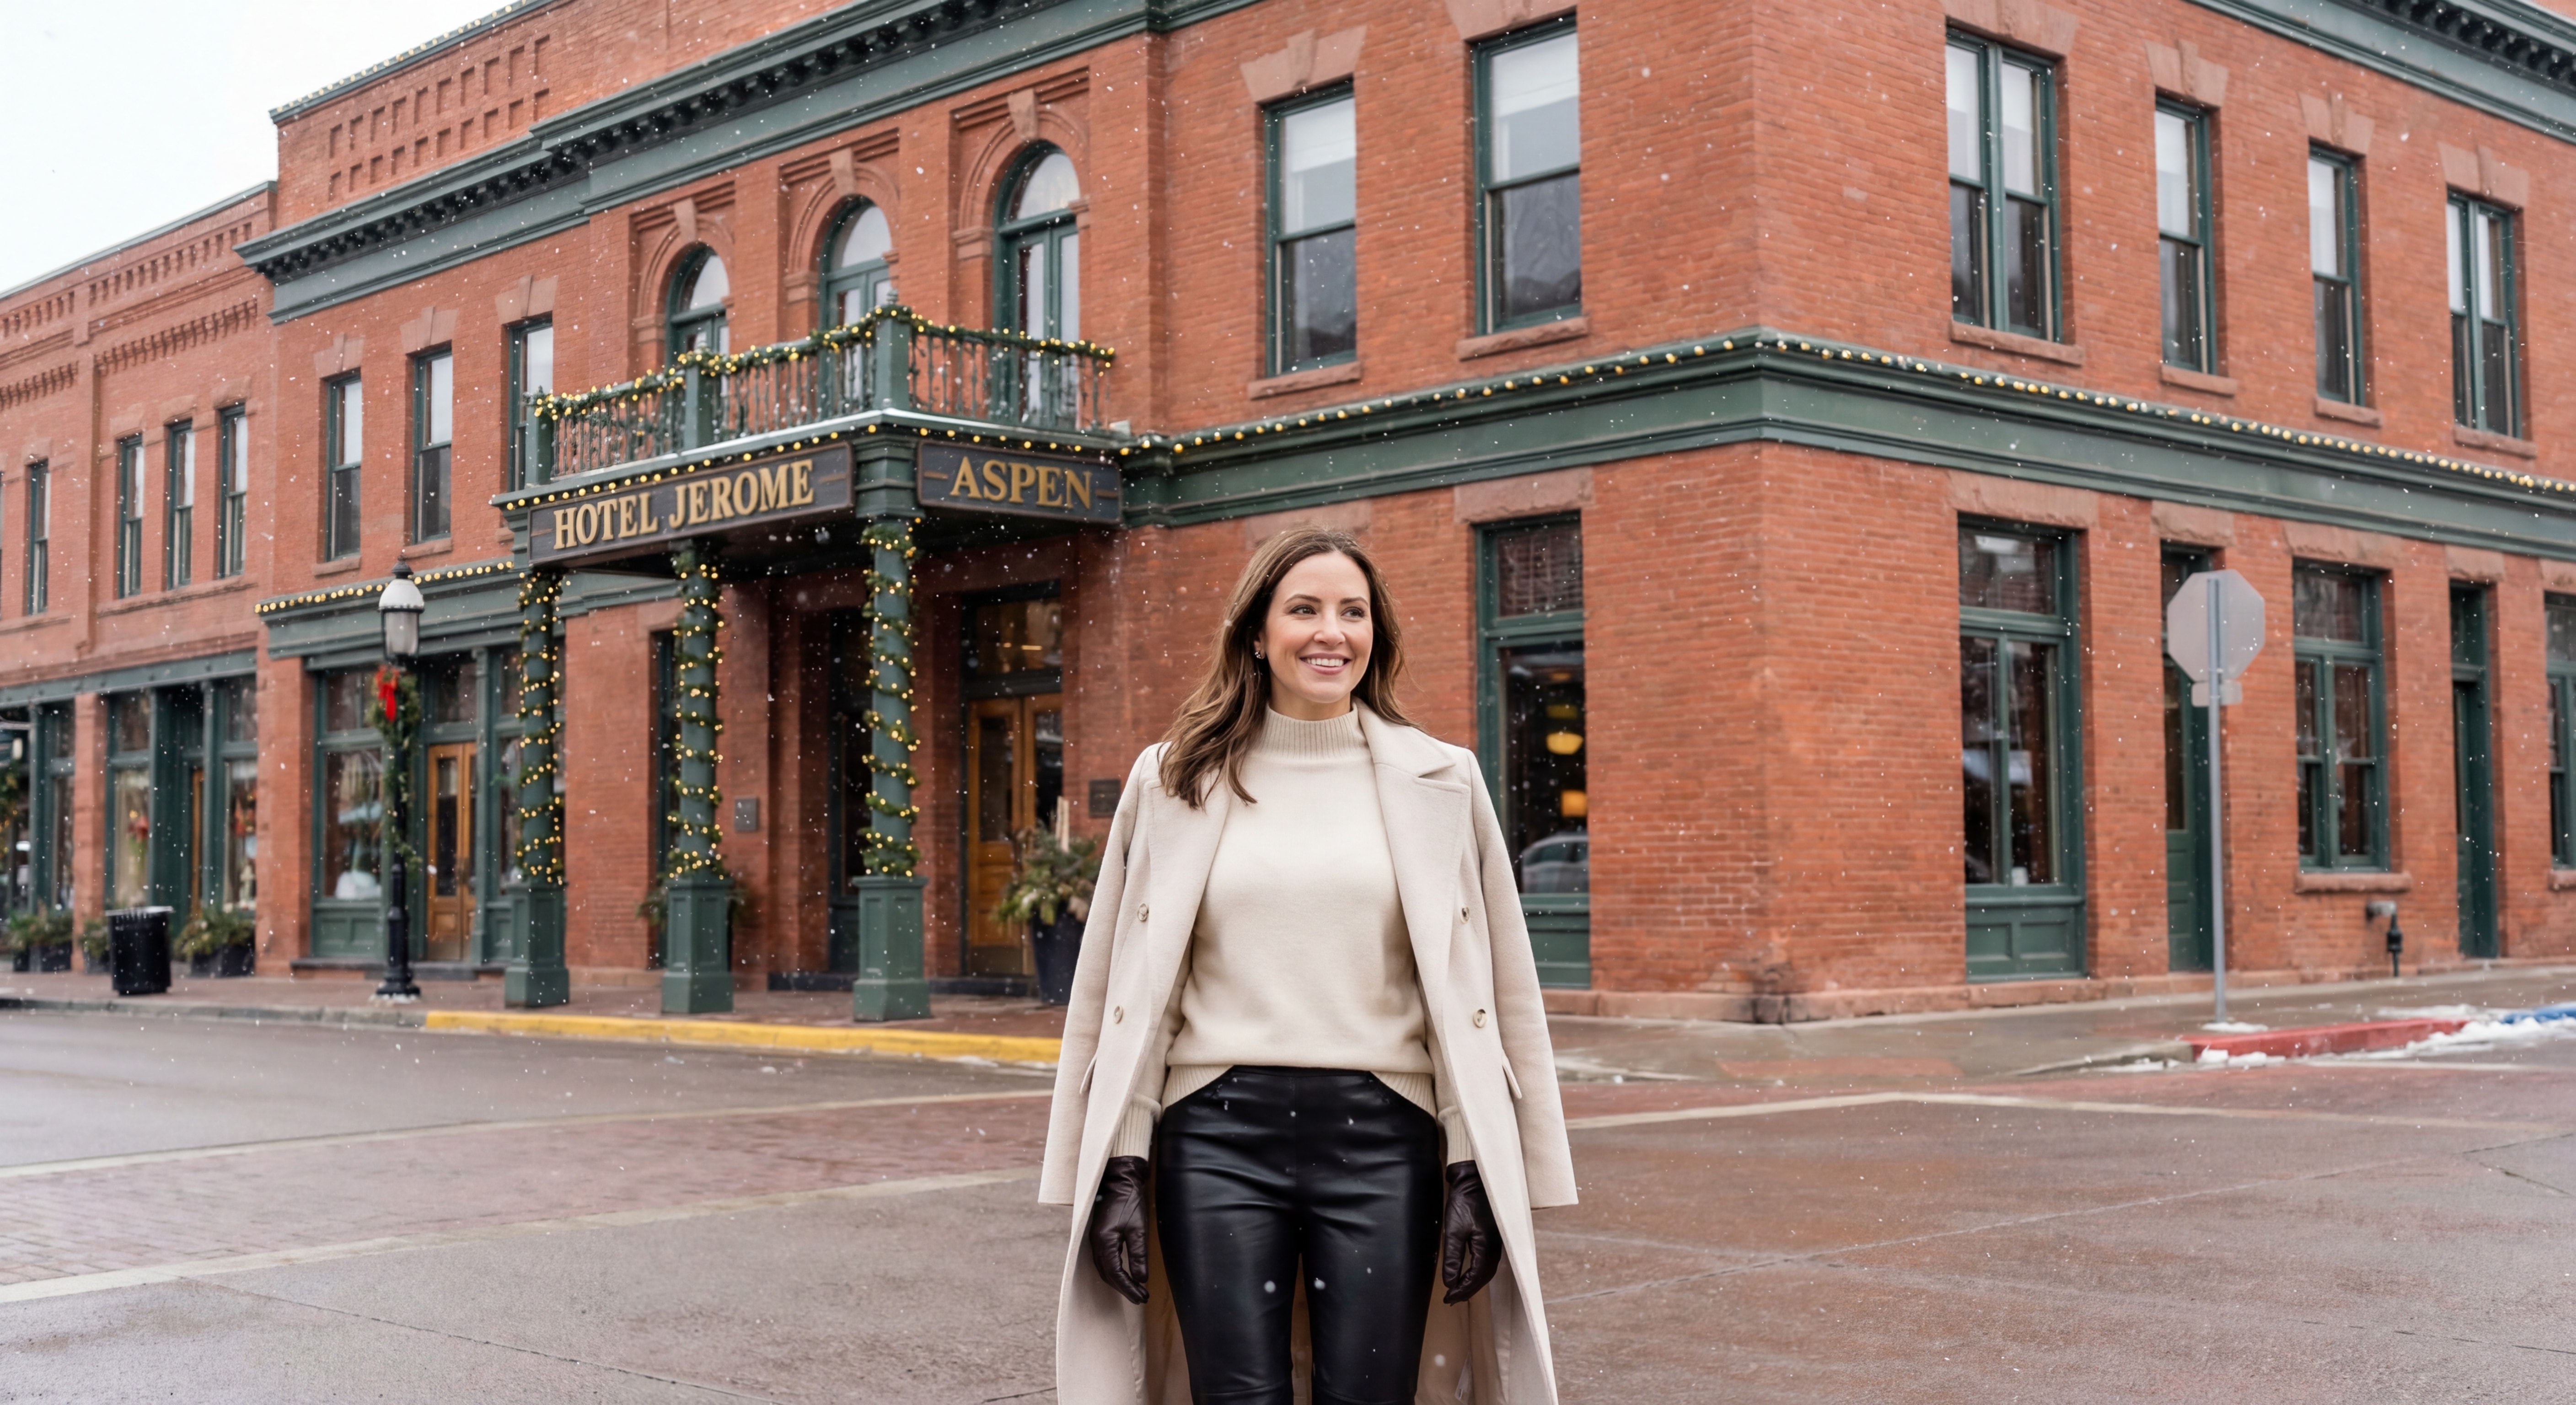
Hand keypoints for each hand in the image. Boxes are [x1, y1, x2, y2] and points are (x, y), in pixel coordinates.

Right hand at [1088, 1155, 1149, 1304]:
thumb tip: (1141, 1279)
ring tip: (1134, 1291)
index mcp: (1104, 1242)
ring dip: (1118, 1282)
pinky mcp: (1098, 1238)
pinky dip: (1113, 1272)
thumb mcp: (1138, 1229)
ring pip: (1104, 1270)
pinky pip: (1103, 1261)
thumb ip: (1138, 1255)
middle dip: (1124, 1289)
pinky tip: (1124, 1276)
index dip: (1129, 1288)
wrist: (1119, 1182)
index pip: (1115, 1274)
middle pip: (1107, 1275)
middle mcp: (1096, 1244)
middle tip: (1141, 1298)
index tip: (1142, 1297)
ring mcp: (1095, 1241)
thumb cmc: (1130, 1203)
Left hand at [1440, 1160, 1500, 1302]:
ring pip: (1487, 1272)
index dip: (1462, 1290)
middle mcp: (1495, 1248)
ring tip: (1458, 1292)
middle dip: (1467, 1290)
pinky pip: (1488, 1263)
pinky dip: (1478, 1274)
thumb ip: (1453, 1257)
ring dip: (1473, 1284)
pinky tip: (1469, 1275)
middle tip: (1451, 1299)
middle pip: (1483, 1278)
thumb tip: (1449, 1281)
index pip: (1475, 1278)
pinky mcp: (1494, 1239)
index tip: (1448, 1297)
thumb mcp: (1453, 1230)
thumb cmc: (1464, 1203)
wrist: (1475, 1182)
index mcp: (1486, 1247)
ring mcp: (1497, 1244)